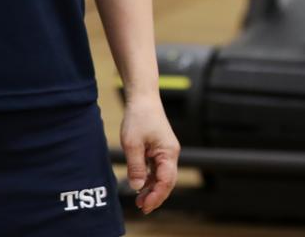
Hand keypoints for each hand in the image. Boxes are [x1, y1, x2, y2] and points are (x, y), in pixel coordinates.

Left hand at [120, 93, 178, 213]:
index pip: (166, 181)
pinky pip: (157, 168)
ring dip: (152, 188)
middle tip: (141, 207)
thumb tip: (137, 187)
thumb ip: (136, 167)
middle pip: (167, 181)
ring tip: (138, 199)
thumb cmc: (139, 116)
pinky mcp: (159, 149)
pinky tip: (140, 184)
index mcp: (169, 152)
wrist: (142, 97)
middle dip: (155, 196)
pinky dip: (149, 178)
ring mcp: (166, 151)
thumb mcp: (133, 143)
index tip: (145, 205)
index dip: (157, 195)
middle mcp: (171, 153)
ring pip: (162, 176)